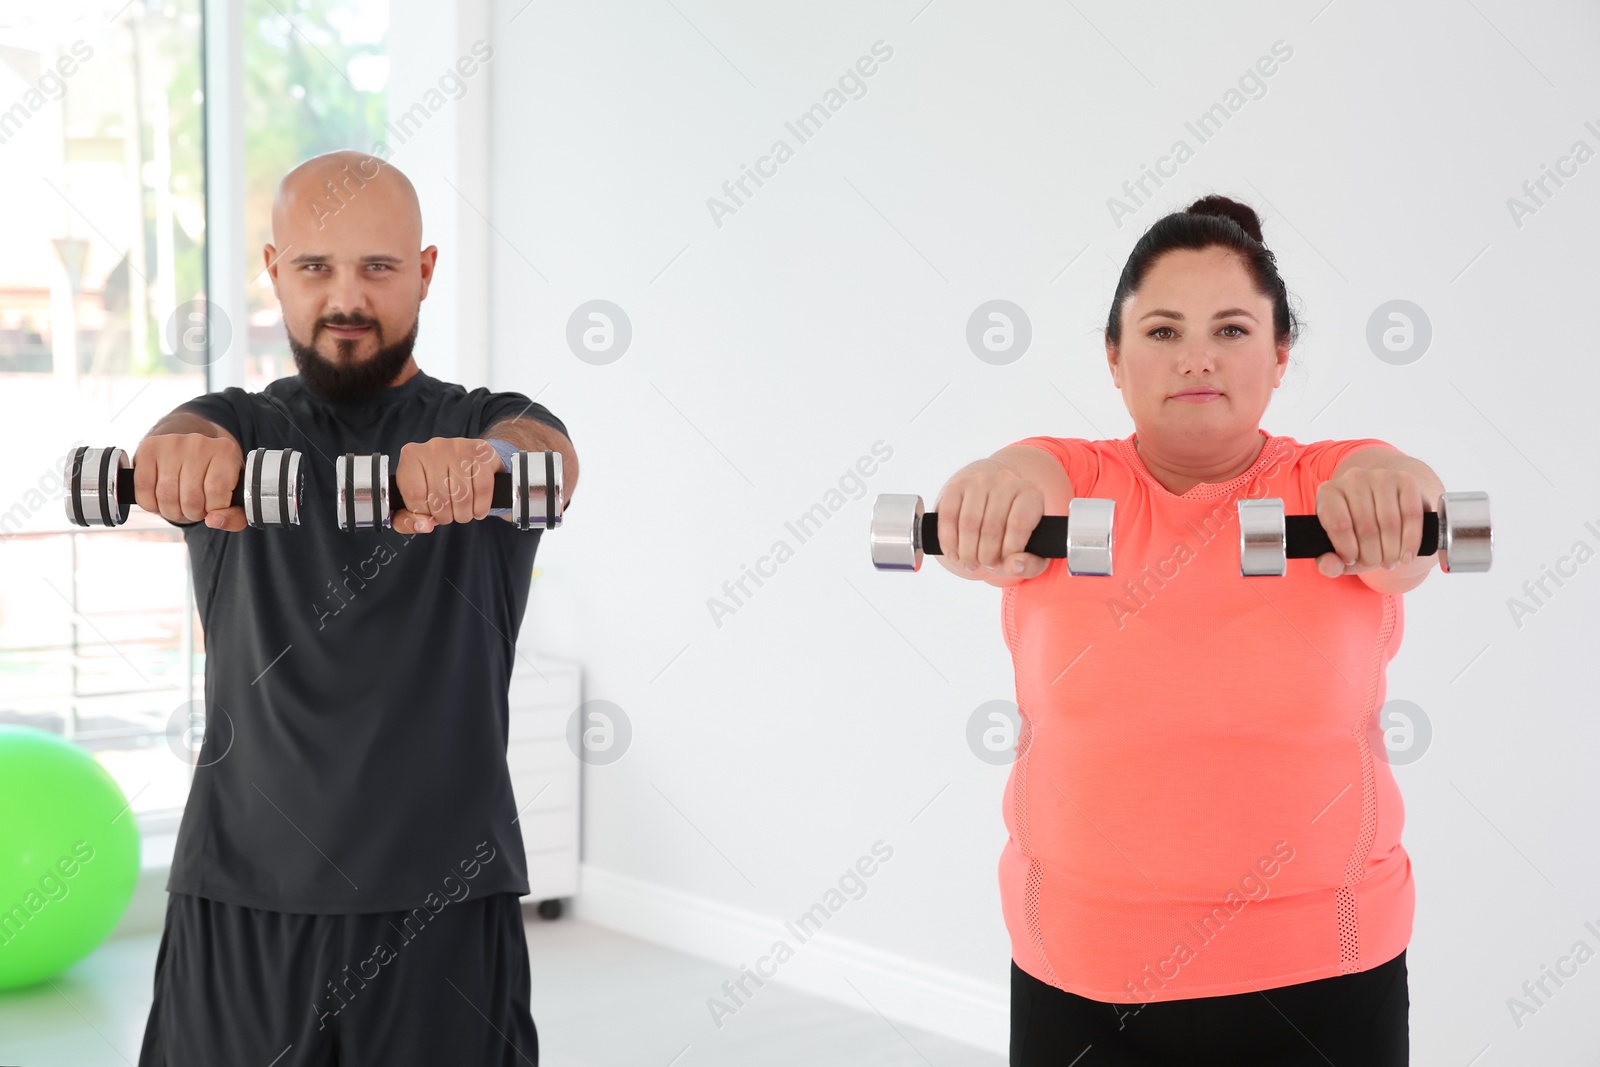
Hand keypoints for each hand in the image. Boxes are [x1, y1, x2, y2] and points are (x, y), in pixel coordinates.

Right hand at [131, 433, 247, 530]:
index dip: (213, 509)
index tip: (213, 506)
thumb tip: (213, 521)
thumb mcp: (234, 495)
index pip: (217, 492)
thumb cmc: (214, 475)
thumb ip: (234, 516)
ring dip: (171, 511)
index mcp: (226, 451)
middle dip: (192, 513)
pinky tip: (160, 500)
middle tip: (195, 508)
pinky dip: (150, 504)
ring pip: (166, 496)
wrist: (190, 447)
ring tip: (179, 504)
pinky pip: (143, 489)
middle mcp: (199, 443)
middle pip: (191, 498)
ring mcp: (171, 443)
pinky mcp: (149, 448)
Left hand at [392, 438, 504, 533]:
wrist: (472, 461)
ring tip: (463, 514)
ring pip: (462, 495)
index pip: (414, 493)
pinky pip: (482, 489)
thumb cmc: (441, 482)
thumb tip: (424, 525)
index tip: (429, 515)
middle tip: (448, 516)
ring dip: (464, 515)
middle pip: (439, 496)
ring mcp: (459, 447)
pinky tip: (478, 510)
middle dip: (445, 516)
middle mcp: (434, 447)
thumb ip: (407, 519)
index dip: (423, 512)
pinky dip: (481, 507)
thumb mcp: (417, 499)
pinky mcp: (482, 453)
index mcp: (411, 455)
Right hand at [935, 458, 1049, 579]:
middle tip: (986, 565)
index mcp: (1031, 493)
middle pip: (991, 527)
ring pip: (968, 524)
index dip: (1009, 550)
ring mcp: (979, 481)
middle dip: (986, 556)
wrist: (994, 506)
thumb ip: (1030, 564)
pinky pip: (948, 517)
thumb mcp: (1032, 551)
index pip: (1019, 524)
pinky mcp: (957, 486)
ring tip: (971, 562)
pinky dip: (948, 541)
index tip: (1005, 562)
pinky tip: (954, 554)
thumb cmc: (1014, 532)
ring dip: (967, 552)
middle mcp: (1006, 481)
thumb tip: (1013, 566)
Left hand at [1313, 466, 1428, 577]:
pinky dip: (1411, 540)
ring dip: (1392, 551)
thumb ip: (1328, 563)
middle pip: (1366, 527)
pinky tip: (1407, 555)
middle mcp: (1353, 478)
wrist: (1382, 508)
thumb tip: (1331, 567)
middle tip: (1376, 564)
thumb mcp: (1337, 549)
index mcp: (1329, 492)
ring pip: (1390, 523)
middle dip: (1373, 555)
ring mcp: (1381, 476)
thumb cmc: (1355, 532)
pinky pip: (1411, 514)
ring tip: (1390, 561)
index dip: (1347, 550)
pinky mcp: (1406, 480)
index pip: (1339, 525)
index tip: (1352, 560)